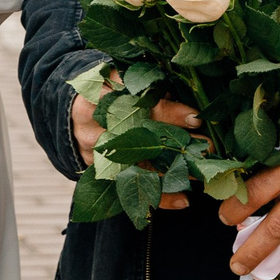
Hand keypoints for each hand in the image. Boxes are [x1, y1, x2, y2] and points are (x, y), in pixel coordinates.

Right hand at [71, 66, 201, 210]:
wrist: (70, 114)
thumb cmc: (107, 92)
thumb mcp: (120, 78)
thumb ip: (147, 82)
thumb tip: (190, 86)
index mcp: (99, 96)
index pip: (137, 104)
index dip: (167, 112)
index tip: (196, 117)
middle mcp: (95, 126)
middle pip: (139, 138)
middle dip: (176, 144)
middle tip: (209, 147)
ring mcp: (97, 153)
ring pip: (139, 166)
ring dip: (174, 171)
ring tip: (205, 173)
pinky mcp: (102, 174)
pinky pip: (132, 189)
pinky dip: (158, 196)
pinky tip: (183, 200)